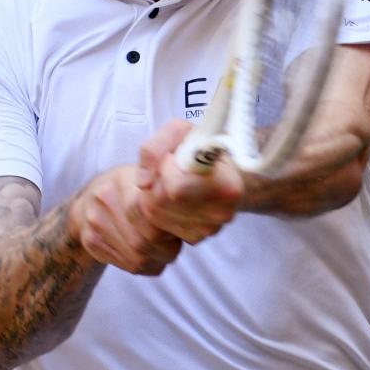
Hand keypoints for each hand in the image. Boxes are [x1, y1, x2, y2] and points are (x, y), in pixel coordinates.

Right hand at [70, 166, 181, 275]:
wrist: (87, 203)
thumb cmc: (129, 192)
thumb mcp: (146, 181)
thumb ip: (167, 195)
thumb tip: (195, 216)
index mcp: (124, 180)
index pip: (152, 215)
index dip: (171, 227)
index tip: (177, 227)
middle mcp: (105, 199)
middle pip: (144, 241)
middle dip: (166, 249)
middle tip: (173, 243)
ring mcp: (94, 222)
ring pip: (137, 258)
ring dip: (157, 260)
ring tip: (162, 250)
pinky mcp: (91, 242)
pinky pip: (128, 266)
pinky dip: (146, 266)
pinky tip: (148, 256)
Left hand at [136, 119, 243, 244]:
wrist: (221, 169)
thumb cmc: (202, 147)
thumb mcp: (181, 131)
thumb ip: (155, 148)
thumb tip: (143, 182)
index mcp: (226, 185)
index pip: (176, 188)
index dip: (165, 170)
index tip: (172, 157)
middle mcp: (222, 213)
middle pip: (160, 203)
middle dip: (155, 182)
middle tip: (167, 167)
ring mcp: (209, 229)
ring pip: (155, 216)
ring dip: (153, 194)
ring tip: (170, 179)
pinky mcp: (196, 238)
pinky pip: (160, 227)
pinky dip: (159, 209)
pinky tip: (173, 196)